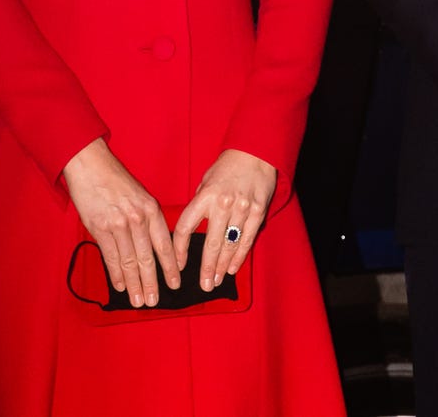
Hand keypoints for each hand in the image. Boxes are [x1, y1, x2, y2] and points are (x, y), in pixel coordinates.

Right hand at [63, 137, 178, 308]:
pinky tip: (121, 287)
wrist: (91, 165)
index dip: (170, 267)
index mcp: (151, 208)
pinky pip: (111, 257)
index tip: (175, 283)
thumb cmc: (116, 180)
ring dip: (135, 284)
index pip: (164, 244)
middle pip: (147, 258)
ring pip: (129, 262)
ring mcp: (118, 224)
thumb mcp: (140, 196)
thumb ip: (147, 220)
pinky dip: (116, 274)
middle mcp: (137, 218)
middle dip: (152, 282)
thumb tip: (152, 247)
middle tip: (155, 302)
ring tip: (139, 301)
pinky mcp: (99, 228)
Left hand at [173, 149, 276, 291]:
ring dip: (223, 267)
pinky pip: (247, 239)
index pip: (186, 228)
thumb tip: (191, 231)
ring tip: (217, 281)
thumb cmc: (227, 168)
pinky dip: (240, 256)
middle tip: (204, 286)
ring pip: (230, 245)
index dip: (180, 250)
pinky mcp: (258, 212)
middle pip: (211, 244)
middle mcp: (223, 204)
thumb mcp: (206, 181)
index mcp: (205, 196)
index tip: (179, 266)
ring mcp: (242, 209)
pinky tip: (233, 268)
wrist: (255, 152)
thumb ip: (199, 205)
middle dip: (206, 268)